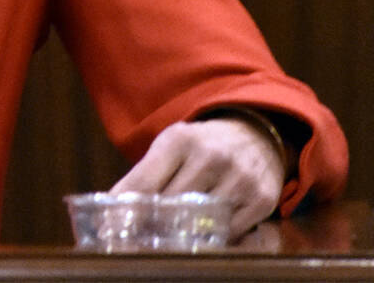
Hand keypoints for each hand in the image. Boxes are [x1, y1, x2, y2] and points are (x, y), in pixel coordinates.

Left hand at [112, 116, 284, 237]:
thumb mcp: (169, 147)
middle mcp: (212, 156)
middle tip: (145, 238)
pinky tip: (207, 234)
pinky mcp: (261, 199)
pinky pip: (230, 232)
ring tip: (174, 238)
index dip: (129, 209)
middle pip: (172, 206)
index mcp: (180, 139)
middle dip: (156, 224)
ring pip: (202, 222)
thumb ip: (142, 175)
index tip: (114, 228)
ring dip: (186, 234)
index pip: (145, 182)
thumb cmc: (201, 146)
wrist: (254, 135)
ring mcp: (239, 178)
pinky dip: (217, 238)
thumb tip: (111, 208)